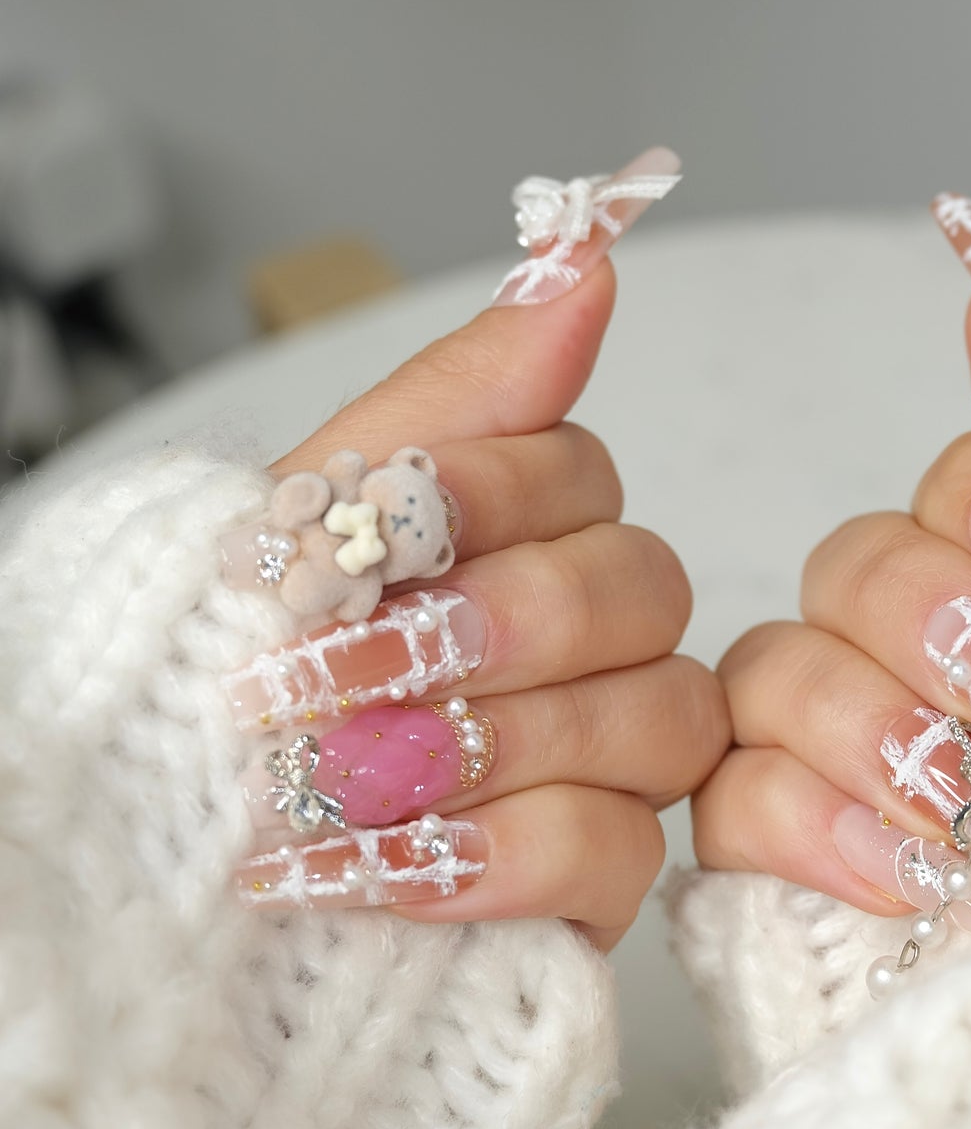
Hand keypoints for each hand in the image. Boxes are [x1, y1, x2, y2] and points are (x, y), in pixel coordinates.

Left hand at [230, 150, 728, 949]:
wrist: (155, 856)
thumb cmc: (232, 669)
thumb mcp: (321, 510)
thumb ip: (466, 390)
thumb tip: (587, 249)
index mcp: (525, 532)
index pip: (579, 472)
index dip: (483, 494)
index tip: (357, 530)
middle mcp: (592, 637)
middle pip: (639, 589)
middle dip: (481, 627)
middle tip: (327, 673)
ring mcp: (611, 757)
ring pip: (657, 717)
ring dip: (481, 744)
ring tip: (334, 781)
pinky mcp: (602, 879)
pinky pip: (624, 853)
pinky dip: (498, 857)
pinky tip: (379, 866)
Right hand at [693, 196, 970, 934]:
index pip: (962, 486)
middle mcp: (924, 656)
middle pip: (851, 568)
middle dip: (948, 633)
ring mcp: (844, 753)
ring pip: (770, 672)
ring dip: (879, 730)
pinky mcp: (784, 855)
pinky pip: (727, 799)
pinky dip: (815, 823)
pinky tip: (913, 871)